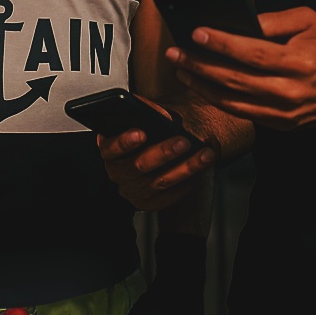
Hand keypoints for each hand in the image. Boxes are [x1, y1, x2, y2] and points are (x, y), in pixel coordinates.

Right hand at [96, 99, 214, 211]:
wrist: (147, 152)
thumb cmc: (145, 132)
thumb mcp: (141, 118)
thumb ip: (147, 112)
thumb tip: (163, 115)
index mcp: (110, 150)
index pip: (111, 148)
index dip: (124, 142)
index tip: (141, 133)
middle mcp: (119, 173)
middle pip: (139, 165)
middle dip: (163, 153)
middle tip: (183, 141)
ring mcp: (133, 190)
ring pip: (160, 181)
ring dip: (185, 168)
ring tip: (205, 154)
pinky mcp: (149, 203)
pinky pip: (169, 196)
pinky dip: (186, 183)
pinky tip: (199, 170)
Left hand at [166, 7, 315, 130]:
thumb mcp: (309, 21)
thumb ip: (272, 20)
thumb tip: (238, 22)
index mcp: (298, 62)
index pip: (250, 53)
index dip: (220, 43)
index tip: (195, 34)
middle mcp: (290, 91)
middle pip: (234, 80)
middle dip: (200, 65)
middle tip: (176, 54)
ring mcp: (286, 114)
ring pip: (233, 102)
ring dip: (202, 87)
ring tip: (182, 71)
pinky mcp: (283, 126)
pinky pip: (244, 114)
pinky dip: (220, 101)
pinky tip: (204, 88)